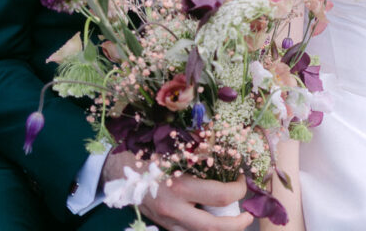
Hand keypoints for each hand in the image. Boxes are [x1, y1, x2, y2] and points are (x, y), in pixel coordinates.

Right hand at [102, 151, 252, 230]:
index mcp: (179, 186)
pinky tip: (211, 218)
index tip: (242, 179)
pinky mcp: (165, 227)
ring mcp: (169, 222)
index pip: (220, 195)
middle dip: (237, 223)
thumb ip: (195, 151)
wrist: (117, 173)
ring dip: (222, 229)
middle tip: (248, 216)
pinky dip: (204, 228)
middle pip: (215, 226)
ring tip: (234, 220)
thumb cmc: (146, 154)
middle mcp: (175, 209)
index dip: (238, 189)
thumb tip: (222, 144)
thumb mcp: (170, 149)